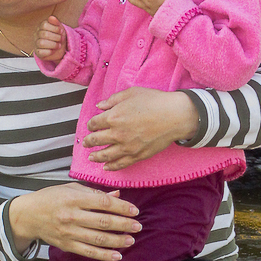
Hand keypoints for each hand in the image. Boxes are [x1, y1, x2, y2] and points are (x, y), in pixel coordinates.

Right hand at [9, 183, 141, 260]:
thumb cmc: (51, 198)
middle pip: (103, 222)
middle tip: (138, 226)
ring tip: (131, 240)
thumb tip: (117, 194)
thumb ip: (95, 193)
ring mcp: (69, 232)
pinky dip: (104, 255)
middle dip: (123, 224)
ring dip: (117, 240)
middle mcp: (71, 216)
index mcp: (73, 198)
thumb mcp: (71, 189)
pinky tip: (117, 255)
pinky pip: (88, 252)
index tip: (134, 210)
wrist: (28, 216)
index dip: (121, 207)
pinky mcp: (67, 245)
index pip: (103, 203)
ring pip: (98, 239)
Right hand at [34, 15, 66, 60]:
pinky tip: (53, 51)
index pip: (44, 25)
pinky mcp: (38, 53)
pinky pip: (41, 52)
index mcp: (41, 27)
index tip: (61, 31)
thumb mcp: (59, 28)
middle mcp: (37, 35)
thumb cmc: (58, 37)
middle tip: (60, 39)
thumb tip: (52, 17)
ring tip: (58, 45)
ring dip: (53, 45)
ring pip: (41, 43)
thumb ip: (56, 22)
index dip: (54, 28)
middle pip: (44, 34)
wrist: (60, 50)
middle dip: (56, 37)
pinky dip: (49, 52)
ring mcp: (36, 44)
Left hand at [84, 87, 198, 170]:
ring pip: (105, 155)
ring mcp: (127, 147)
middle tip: (86, 143)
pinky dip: (111, 167)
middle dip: (89, 141)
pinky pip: (120, 164)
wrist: (174, 116)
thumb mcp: (131, 93)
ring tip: (91, 157)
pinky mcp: (137, 156)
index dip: (90, 125)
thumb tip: (99, 106)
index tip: (91, 126)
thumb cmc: (155, 102)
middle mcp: (117, 134)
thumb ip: (112, 100)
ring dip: (96, 157)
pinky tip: (106, 167)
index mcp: (113, 117)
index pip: (94, 123)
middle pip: (96, 140)